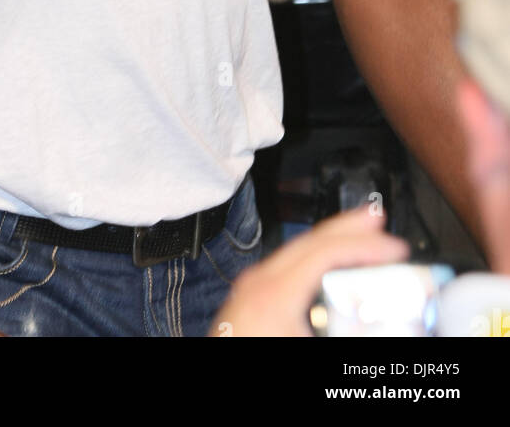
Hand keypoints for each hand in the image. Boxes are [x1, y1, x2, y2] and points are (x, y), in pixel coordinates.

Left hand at [206, 206, 409, 337]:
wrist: (217, 391)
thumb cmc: (250, 354)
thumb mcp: (307, 343)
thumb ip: (347, 331)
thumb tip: (379, 324)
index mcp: (273, 294)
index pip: (326, 252)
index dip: (365, 245)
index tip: (394, 247)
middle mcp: (258, 282)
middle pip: (309, 241)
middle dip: (347, 227)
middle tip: (378, 218)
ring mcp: (250, 288)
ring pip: (296, 251)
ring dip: (331, 242)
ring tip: (359, 237)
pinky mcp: (249, 299)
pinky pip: (287, 267)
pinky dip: (313, 259)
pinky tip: (328, 268)